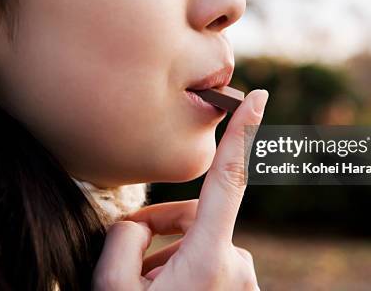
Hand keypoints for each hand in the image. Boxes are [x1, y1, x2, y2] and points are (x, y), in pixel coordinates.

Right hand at [93, 90, 268, 289]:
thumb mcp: (111, 287)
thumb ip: (124, 237)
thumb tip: (141, 225)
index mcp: (210, 260)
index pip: (228, 180)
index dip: (242, 134)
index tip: (259, 99)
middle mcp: (236, 268)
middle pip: (196, 216)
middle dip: (162, 225)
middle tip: (130, 256)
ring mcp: (243, 283)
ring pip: (201, 242)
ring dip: (171, 251)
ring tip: (142, 282)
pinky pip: (212, 264)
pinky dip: (187, 269)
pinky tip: (163, 288)